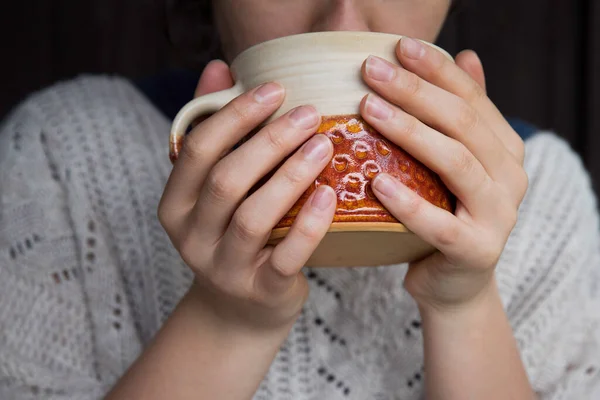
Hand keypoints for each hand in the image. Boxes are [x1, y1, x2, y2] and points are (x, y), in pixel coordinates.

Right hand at [158, 60, 335, 331]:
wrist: (241, 308)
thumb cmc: (233, 233)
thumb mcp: (214, 187)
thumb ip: (214, 129)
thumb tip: (218, 68)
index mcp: (175, 204)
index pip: (196, 150)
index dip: (235, 115)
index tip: (275, 89)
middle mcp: (191, 236)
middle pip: (226, 180)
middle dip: (268, 140)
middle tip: (308, 113)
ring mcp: (224, 267)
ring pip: (253, 216)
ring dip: (290, 175)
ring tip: (324, 145)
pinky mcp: (262, 291)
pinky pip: (287, 257)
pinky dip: (309, 224)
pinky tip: (331, 193)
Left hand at [359, 38, 527, 309]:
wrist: (453, 282)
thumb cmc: (444, 213)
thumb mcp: (454, 162)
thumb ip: (462, 114)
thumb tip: (466, 53)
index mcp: (505, 148)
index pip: (471, 98)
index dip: (436, 69)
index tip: (398, 46)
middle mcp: (510, 176)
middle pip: (462, 123)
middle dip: (415, 92)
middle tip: (371, 71)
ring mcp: (498, 215)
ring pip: (455, 163)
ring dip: (410, 132)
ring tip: (368, 110)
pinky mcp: (475, 250)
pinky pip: (439, 224)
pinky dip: (407, 203)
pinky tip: (376, 182)